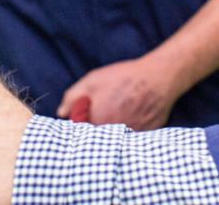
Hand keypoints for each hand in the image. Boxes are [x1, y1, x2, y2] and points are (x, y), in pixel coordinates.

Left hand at [56, 55, 179, 130]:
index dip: (78, 126)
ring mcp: (128, 139)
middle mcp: (112, 135)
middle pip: (95, 141)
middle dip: (93, 131)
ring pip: (111, 142)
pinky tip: (129, 116)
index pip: (78, 136)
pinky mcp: (142, 139)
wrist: (157, 78)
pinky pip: (128, 141)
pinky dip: (125, 134)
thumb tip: (61, 113)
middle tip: (101, 113)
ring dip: (109, 133)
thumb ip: (72, 97)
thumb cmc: (123, 77)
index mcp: (96, 122)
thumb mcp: (92, 80)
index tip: (80, 117)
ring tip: (117, 112)